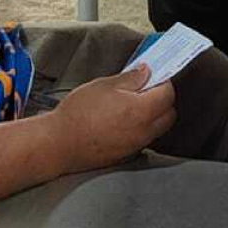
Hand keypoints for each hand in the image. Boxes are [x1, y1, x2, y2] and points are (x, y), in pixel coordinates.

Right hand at [46, 66, 176, 172]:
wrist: (58, 144)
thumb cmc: (77, 113)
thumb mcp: (103, 85)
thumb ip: (130, 78)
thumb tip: (146, 72)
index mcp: (141, 110)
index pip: (168, 94)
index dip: (163, 82)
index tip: (155, 76)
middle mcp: (143, 131)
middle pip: (169, 114)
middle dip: (163, 100)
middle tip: (147, 90)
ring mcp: (136, 146)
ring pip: (158, 129)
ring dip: (154, 116)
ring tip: (133, 105)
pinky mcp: (126, 155)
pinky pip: (144, 140)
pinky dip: (142, 129)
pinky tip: (124, 122)